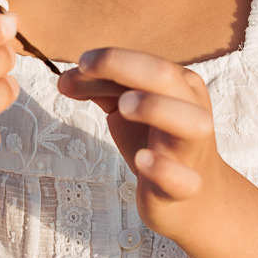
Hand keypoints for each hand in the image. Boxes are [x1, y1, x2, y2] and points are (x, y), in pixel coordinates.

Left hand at [58, 48, 229, 242]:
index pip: (147, 62)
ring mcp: (191, 150)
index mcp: (180, 86)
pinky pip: (183, 178)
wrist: (193, 197)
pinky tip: (142, 159)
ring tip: (123, 107)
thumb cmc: (155, 143)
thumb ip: (101, 90)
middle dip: (126, 68)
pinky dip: (163, 167)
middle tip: (86, 72)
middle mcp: (192, 111)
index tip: (81, 64)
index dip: (111, 59)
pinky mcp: (186, 187)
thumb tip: (64, 79)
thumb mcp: (129, 110)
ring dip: (155, 107)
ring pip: (190, 122)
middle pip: (167, 78)